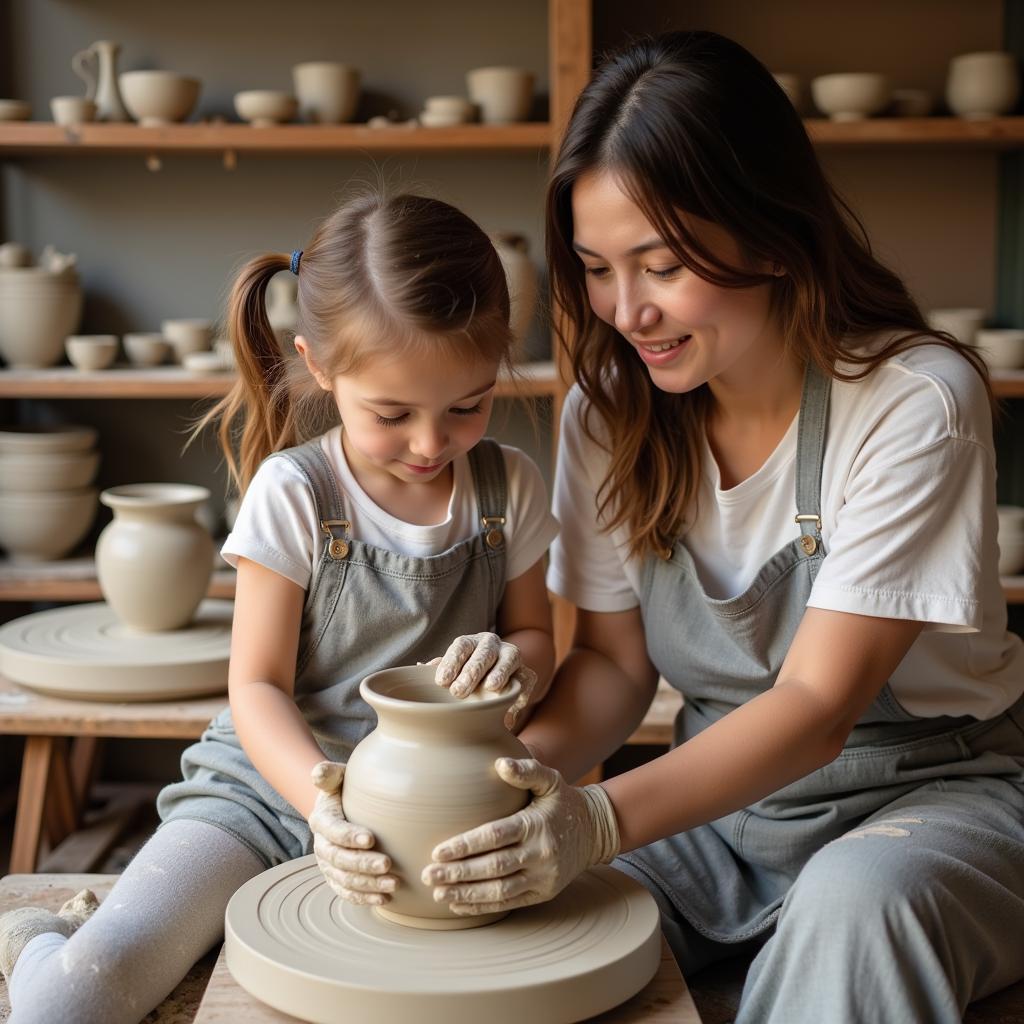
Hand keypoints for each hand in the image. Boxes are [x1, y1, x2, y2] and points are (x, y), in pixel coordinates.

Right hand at [307, 761, 397, 904]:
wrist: (340, 807)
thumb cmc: (345, 789)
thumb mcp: (339, 777)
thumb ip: (330, 774)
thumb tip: (318, 772)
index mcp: (321, 820)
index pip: (332, 830)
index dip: (349, 836)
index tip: (371, 838)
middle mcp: (321, 846)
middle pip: (339, 860)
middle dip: (363, 865)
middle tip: (388, 865)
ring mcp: (328, 865)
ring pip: (344, 880)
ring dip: (368, 885)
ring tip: (393, 885)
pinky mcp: (336, 879)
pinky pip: (347, 893)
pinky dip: (364, 898)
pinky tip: (384, 900)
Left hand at [420, 758, 619, 915]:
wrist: (595, 831)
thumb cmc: (563, 802)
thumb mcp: (550, 780)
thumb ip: (526, 770)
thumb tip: (499, 764)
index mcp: (536, 825)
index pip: (495, 837)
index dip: (465, 846)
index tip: (438, 851)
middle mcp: (540, 854)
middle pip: (493, 867)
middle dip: (458, 873)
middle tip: (428, 875)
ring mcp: (543, 877)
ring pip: (500, 890)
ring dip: (466, 893)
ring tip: (438, 893)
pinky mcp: (543, 893)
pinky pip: (509, 902)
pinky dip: (483, 905)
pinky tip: (459, 903)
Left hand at [434, 633, 537, 728]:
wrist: (499, 671)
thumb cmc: (467, 671)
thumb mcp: (454, 668)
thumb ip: (441, 668)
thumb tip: (419, 668)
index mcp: (471, 642)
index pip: (461, 646)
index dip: (451, 662)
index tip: (441, 681)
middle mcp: (492, 644)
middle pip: (483, 654)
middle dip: (472, 672)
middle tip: (459, 691)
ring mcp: (511, 656)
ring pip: (508, 661)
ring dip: (500, 673)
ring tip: (491, 688)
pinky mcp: (526, 673)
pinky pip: (526, 680)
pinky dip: (521, 691)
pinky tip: (513, 704)